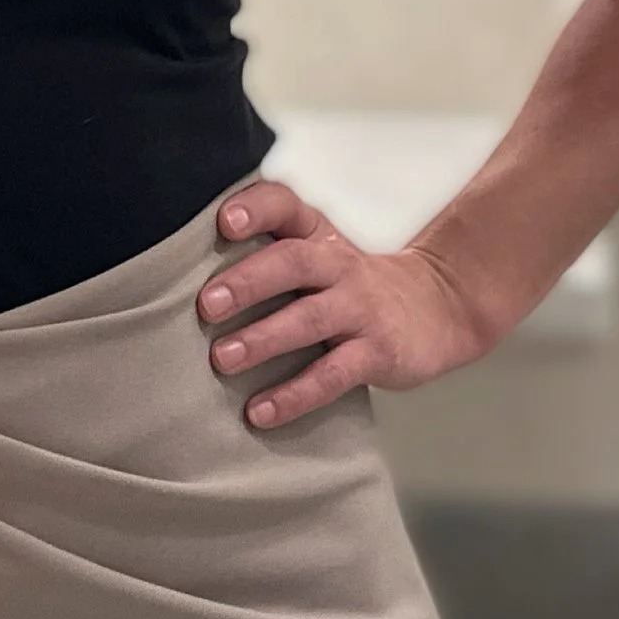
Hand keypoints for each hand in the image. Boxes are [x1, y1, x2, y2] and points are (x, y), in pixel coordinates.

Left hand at [195, 179, 489, 430]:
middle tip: (206, 305)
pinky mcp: (378, 353)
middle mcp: (339, 266)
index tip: (225, 222)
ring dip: (264, 339)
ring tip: (223, 359)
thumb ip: (266, 252)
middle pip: (293, 263)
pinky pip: (333, 375)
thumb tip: (179, 270)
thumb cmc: (353, 282)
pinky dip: (295, 394)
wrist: (439, 307)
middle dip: (248, 282)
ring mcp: (361, 309)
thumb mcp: (320, 253)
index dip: (256, 209)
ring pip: (310, 320)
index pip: (286, 207)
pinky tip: (260, 411)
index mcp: (318, 236)